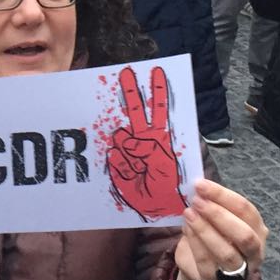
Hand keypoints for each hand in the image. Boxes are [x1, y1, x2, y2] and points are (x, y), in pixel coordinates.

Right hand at [107, 65, 188, 220]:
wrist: (154, 208)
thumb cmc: (166, 186)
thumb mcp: (165, 166)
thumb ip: (149, 149)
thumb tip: (127, 139)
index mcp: (159, 137)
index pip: (159, 109)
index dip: (158, 91)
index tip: (158, 71)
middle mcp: (142, 139)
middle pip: (135, 110)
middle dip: (131, 91)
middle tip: (125, 73)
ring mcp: (127, 150)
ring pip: (120, 138)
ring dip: (129, 155)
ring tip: (140, 171)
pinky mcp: (115, 162)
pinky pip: (114, 158)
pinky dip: (122, 168)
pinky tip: (131, 176)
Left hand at [171, 178, 268, 279]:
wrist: (200, 269)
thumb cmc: (213, 237)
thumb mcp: (216, 218)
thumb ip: (212, 204)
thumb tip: (197, 187)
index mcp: (257, 229)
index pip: (246, 210)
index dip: (223, 196)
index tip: (201, 184)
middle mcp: (254, 251)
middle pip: (243, 234)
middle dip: (218, 214)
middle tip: (197, 201)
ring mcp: (239, 270)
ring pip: (227, 252)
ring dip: (205, 230)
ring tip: (189, 213)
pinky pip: (207, 262)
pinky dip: (196, 243)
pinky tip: (186, 228)